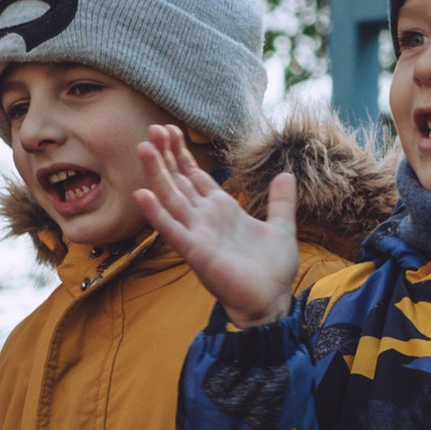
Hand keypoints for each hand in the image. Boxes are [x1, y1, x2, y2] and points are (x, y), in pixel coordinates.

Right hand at [135, 130, 299, 326]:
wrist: (272, 301)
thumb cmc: (272, 270)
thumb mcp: (281, 227)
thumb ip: (280, 201)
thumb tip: (287, 174)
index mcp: (222, 210)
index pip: (195, 176)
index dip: (182, 154)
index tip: (171, 129)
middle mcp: (205, 219)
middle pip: (179, 181)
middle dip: (166, 155)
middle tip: (152, 128)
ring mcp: (198, 235)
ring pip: (172, 198)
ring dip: (157, 174)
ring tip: (144, 148)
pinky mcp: (196, 253)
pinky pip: (173, 231)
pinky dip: (157, 214)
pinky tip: (143, 194)